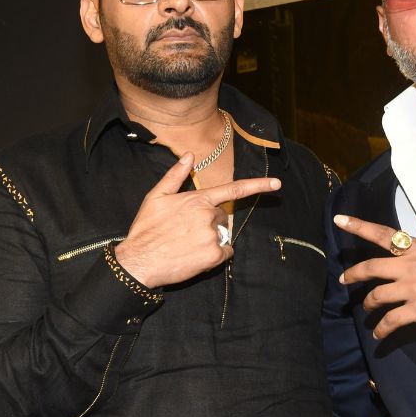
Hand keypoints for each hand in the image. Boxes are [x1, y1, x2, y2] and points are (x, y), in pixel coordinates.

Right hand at [114, 153, 280, 287]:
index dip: (257, 185)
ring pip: (222, 236)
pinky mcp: (213, 256)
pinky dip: (215, 256)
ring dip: (210, 240)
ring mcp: (212, 236)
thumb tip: (189, 155)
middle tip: (186, 232)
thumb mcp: (156, 197)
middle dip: (210, 223)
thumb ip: (176, 176)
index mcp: (198, 199)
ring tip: (186, 245)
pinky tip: (194, 256)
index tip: (277, 184)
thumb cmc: (146, 229)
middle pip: (222, 217)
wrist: (139, 261)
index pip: (233, 189)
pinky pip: (225, 254)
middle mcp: (208, 216)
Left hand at [335, 214, 415, 338]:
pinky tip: (380, 335)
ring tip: (368, 312)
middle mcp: (412, 266)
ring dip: (368, 305)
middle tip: (343, 281)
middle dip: (352, 275)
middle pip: (371, 267)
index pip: (384, 234)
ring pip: (377, 296)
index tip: (339, 220)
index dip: (359, 226)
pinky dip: (382, 329)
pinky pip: (391, 320)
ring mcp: (413, 288)